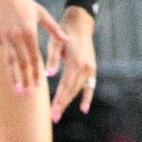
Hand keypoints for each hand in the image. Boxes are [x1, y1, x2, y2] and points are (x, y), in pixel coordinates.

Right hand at [0, 0, 68, 95]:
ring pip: (9, 60)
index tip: (38, 86)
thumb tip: (67, 40)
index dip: (36, 72)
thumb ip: (54, 28)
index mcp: (30, 32)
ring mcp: (4, 35)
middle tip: (27, 93)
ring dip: (13, 75)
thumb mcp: (40, 12)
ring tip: (16, 89)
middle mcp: (17, 36)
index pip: (35, 57)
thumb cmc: (22, 1)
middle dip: (25, 79)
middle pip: (22, 62)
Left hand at [47, 6, 98, 120]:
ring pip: (78, 89)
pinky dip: (87, 97)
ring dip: (69, 102)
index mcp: (75, 61)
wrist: (80, 24)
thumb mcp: (55, 43)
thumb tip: (49, 75)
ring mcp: (90, 68)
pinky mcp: (92, 68)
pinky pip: (90, 86)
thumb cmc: (64, 32)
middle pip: (72, 90)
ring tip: (59, 113)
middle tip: (53, 117)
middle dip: (62, 104)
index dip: (59, 99)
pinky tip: (84, 109)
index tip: (52, 111)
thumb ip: (53, 59)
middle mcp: (85, 67)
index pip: (65, 85)